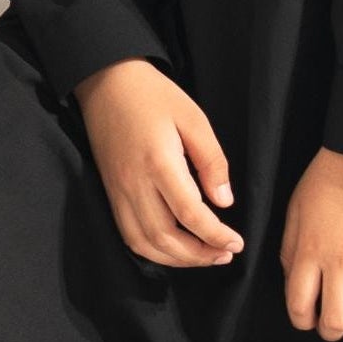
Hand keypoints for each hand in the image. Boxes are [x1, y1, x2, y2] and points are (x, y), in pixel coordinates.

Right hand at [74, 58, 242, 269]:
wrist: (105, 82)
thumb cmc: (153, 95)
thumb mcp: (194, 119)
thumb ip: (212, 162)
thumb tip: (224, 202)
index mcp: (159, 163)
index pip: (190, 214)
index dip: (215, 235)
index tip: (237, 243)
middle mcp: (134, 183)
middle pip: (165, 238)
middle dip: (198, 255)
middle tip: (225, 254)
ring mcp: (118, 190)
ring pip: (144, 243)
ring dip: (175, 259)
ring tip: (203, 256)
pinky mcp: (111, 192)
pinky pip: (128, 233)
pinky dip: (152, 250)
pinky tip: (172, 248)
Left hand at [281, 151, 342, 340]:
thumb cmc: (325, 181)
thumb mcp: (294, 213)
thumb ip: (290, 252)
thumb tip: (295, 284)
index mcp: (308, 253)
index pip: (300, 308)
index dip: (303, 322)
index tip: (309, 320)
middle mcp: (340, 261)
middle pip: (336, 321)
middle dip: (332, 331)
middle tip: (335, 325)